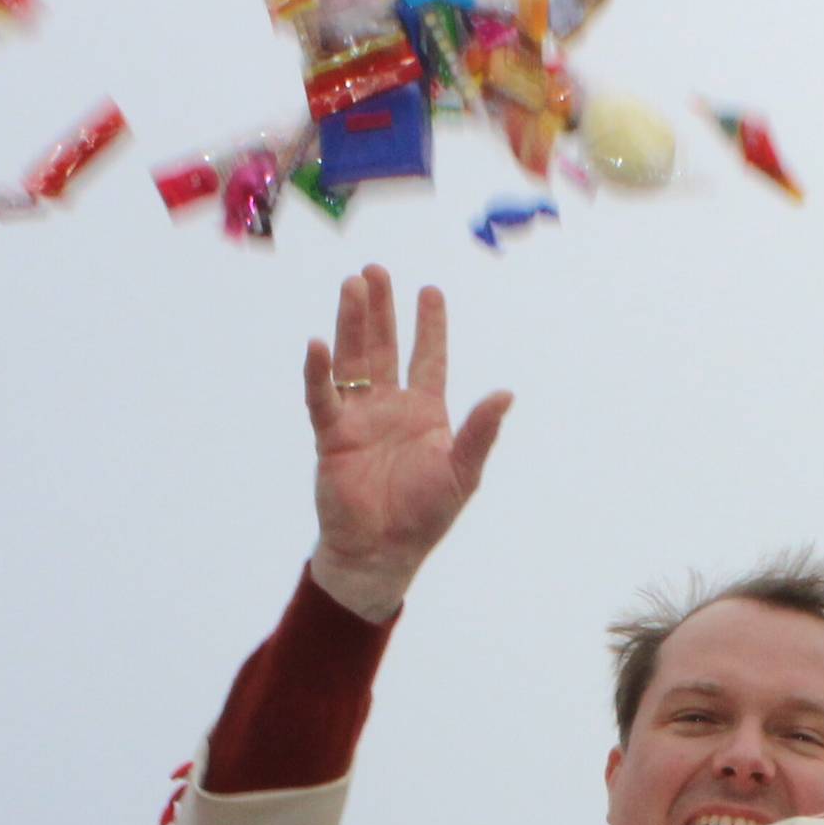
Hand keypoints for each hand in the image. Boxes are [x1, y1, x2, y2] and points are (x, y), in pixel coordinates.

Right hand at [305, 265, 512, 620]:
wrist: (382, 553)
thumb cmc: (425, 517)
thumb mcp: (462, 473)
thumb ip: (480, 433)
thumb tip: (506, 394)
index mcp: (424, 412)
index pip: (428, 358)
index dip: (430, 325)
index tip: (429, 291)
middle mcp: (389, 408)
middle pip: (384, 347)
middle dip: (380, 310)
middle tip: (374, 271)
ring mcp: (358, 419)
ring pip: (353, 361)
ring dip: (351, 324)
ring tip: (352, 286)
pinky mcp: (332, 437)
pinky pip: (323, 398)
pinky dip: (319, 373)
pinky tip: (318, 344)